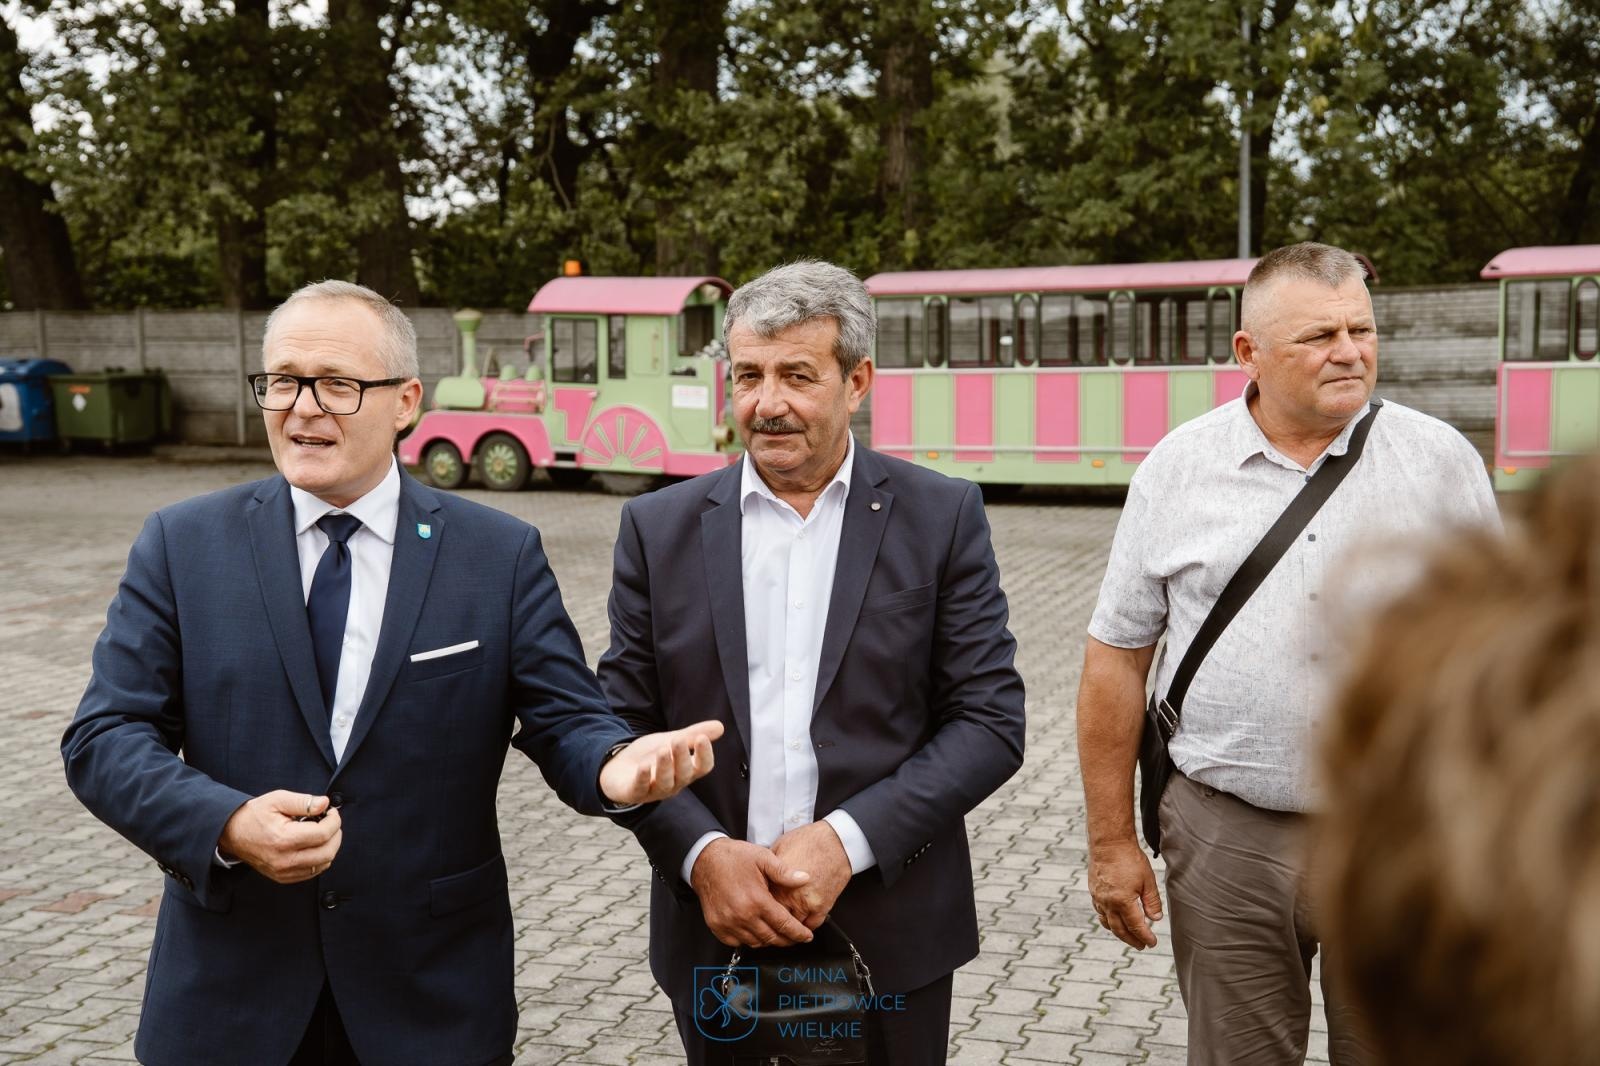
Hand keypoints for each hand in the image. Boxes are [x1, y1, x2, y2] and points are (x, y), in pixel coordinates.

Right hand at [218, 791, 342, 883]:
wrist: (231, 833)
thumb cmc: (254, 815)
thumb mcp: (277, 799)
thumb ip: (303, 801)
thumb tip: (324, 804)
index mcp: (283, 839)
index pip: (323, 834)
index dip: (334, 821)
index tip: (331, 812)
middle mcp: (284, 860)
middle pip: (328, 852)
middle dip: (336, 834)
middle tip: (331, 822)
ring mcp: (283, 871)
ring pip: (323, 864)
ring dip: (330, 847)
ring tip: (321, 832)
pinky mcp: (283, 877)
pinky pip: (312, 872)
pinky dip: (319, 858)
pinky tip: (313, 845)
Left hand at [600, 720, 724, 805]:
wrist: (620, 767)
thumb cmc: (651, 756)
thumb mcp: (671, 741)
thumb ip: (692, 735)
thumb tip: (721, 726)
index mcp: (686, 771)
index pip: (702, 767)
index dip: (704, 755)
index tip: (702, 738)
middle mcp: (674, 783)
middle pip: (684, 774)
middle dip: (682, 757)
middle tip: (678, 739)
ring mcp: (654, 790)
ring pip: (664, 783)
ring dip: (665, 767)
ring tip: (663, 749)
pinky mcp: (635, 792)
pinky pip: (640, 788)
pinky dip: (642, 777)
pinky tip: (643, 766)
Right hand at [689, 838, 814, 947]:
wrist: (705, 859)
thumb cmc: (734, 857)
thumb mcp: (763, 857)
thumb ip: (784, 872)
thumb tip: (805, 879)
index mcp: (757, 900)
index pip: (784, 924)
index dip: (798, 933)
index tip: (807, 936)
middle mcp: (742, 916)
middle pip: (771, 938)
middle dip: (787, 940)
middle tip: (795, 937)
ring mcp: (728, 923)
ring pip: (755, 943)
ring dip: (769, 941)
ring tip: (778, 934)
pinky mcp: (717, 926)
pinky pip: (737, 942)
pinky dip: (749, 940)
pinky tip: (756, 931)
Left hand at [770, 821, 852, 929]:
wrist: (837, 841)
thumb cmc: (810, 840)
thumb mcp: (780, 846)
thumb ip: (770, 867)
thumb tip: (760, 874)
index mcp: (779, 881)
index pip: (763, 903)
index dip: (760, 904)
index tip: (758, 904)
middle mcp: (792, 895)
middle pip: (776, 917)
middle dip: (772, 917)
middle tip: (769, 917)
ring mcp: (808, 903)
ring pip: (793, 925)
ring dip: (788, 925)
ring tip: (784, 923)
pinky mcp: (823, 906)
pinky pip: (812, 925)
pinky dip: (805, 927)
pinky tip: (801, 923)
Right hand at [1088, 838, 1162, 948]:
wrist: (1108, 842)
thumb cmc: (1129, 859)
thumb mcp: (1147, 880)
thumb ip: (1152, 901)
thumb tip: (1156, 919)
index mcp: (1123, 901)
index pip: (1135, 926)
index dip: (1145, 937)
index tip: (1152, 943)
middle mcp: (1108, 903)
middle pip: (1120, 929)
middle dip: (1132, 940)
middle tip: (1141, 945)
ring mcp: (1098, 898)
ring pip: (1107, 923)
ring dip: (1119, 932)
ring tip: (1128, 937)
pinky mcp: (1093, 891)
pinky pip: (1100, 912)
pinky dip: (1108, 920)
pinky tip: (1114, 920)